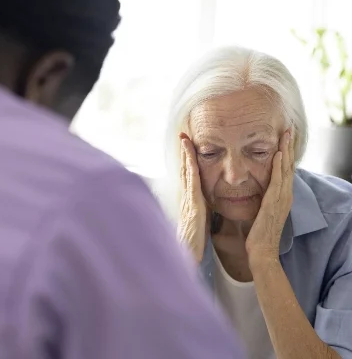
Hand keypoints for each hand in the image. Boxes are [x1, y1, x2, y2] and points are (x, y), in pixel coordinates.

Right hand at [177, 133, 208, 263]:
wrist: (189, 255)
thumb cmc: (195, 241)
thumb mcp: (200, 221)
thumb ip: (202, 209)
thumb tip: (206, 202)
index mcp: (191, 200)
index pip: (189, 176)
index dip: (188, 160)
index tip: (189, 146)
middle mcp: (187, 197)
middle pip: (185, 170)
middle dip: (184, 152)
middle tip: (183, 135)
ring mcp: (188, 199)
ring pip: (187, 172)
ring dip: (185, 155)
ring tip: (185, 139)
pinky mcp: (193, 204)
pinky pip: (192, 181)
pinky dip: (190, 166)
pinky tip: (191, 156)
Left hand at [246, 130, 293, 263]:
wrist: (262, 251)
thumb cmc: (259, 233)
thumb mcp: (262, 211)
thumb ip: (262, 198)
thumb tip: (257, 189)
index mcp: (282, 196)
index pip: (285, 170)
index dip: (285, 153)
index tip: (283, 138)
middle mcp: (285, 195)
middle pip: (289, 166)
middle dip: (288, 147)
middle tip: (288, 129)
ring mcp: (281, 199)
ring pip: (286, 169)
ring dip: (286, 151)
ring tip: (286, 134)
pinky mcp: (273, 203)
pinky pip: (277, 181)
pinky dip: (279, 166)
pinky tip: (278, 154)